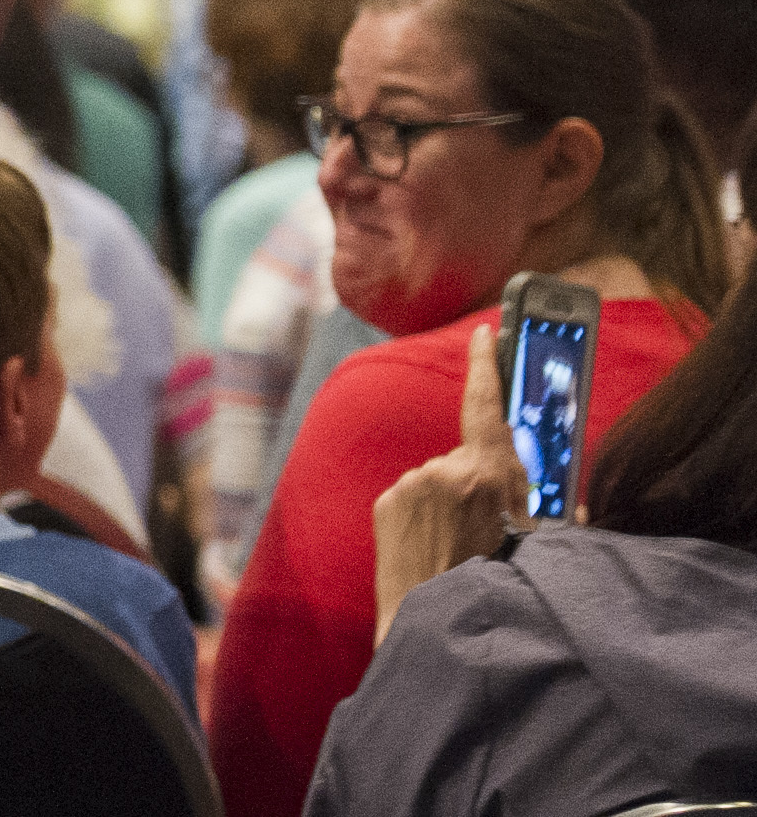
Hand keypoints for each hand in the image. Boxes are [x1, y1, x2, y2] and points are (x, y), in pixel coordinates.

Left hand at [372, 319, 530, 640]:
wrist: (432, 625)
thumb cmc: (494, 587)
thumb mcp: (538, 546)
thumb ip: (548, 509)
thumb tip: (570, 502)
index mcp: (486, 474)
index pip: (486, 406)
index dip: (487, 365)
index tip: (485, 331)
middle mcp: (442, 469)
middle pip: (471, 461)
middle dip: (484, 484)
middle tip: (492, 528)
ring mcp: (409, 484)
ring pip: (442, 480)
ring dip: (453, 502)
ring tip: (460, 547)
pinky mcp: (386, 501)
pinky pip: (415, 497)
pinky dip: (427, 513)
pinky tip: (434, 547)